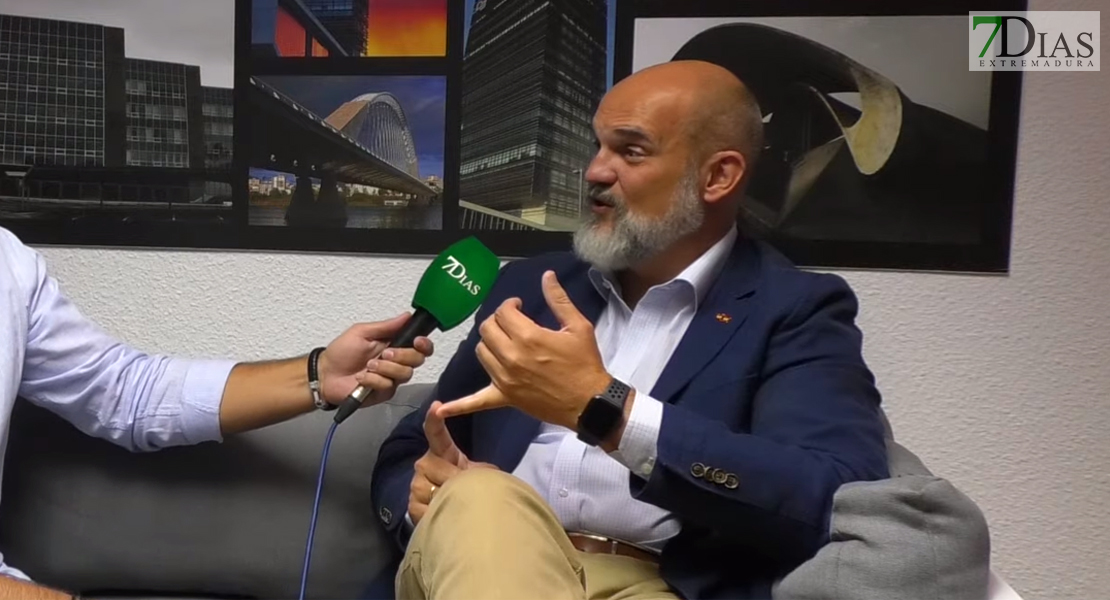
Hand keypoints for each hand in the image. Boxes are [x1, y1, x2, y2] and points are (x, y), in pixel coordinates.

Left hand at [318, 312, 434, 406]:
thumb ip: (386, 326)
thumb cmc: (341, 352)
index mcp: (395, 345)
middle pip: (418, 360)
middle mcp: (397, 362)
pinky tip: (361, 378)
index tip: (417, 341)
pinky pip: (388, 386)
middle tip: (384, 354)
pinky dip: (374, 380)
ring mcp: (392, 378)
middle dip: (402, 355)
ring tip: (368, 365)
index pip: (421, 346)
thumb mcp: (362, 332)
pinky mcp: (384, 392)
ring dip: (386, 368)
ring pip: (405, 374)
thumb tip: (407, 316)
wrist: (326, 374)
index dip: (424, 344)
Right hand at [410, 401, 495, 524]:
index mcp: (440, 452)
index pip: (436, 433)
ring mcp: (416, 485)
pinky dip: (444, 516)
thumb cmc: (460, 482)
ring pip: (440, 493)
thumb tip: (495, 475)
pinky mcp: (412, 505)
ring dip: (454, 501)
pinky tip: (446, 516)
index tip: (437, 405)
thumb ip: (482, 469)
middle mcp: (424, 464)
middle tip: (469, 491)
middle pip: (447, 473)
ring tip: (459, 505)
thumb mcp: (473, 471)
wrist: (443, 507)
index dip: (435, 419)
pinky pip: (430, 511)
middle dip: (461, 484)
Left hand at [436, 271, 610, 429]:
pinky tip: (440, 409)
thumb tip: (547, 276)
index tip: (519, 306)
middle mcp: (511, 356)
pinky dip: (459, 405)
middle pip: (487, 329)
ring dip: (489, 343)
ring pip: (481, 352)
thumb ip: (559, 299)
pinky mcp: (505, 397)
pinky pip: (476, 401)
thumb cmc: (585, 364)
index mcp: (529, 336)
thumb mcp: (578, 326)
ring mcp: (505, 378)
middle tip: (512, 322)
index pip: (503, 312)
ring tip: (503, 343)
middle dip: (498, 321)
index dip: (510, 305)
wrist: (589, 402)